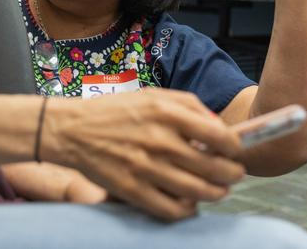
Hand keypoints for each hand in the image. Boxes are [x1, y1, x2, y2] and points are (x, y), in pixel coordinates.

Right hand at [43, 89, 245, 220]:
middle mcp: (158, 141)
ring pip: (199, 192)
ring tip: (217, 190)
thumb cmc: (115, 111)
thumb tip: (218, 128)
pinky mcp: (132, 190)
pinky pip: (172, 209)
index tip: (235, 151)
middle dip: (232, 174)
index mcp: (166, 113)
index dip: (235, 148)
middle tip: (233, 174)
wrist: (71, 130)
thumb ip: (189, 106)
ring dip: (216, 193)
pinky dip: (188, 210)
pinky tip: (189, 203)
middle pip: (215, 168)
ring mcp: (145, 168)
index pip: (219, 136)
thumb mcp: (152, 95)